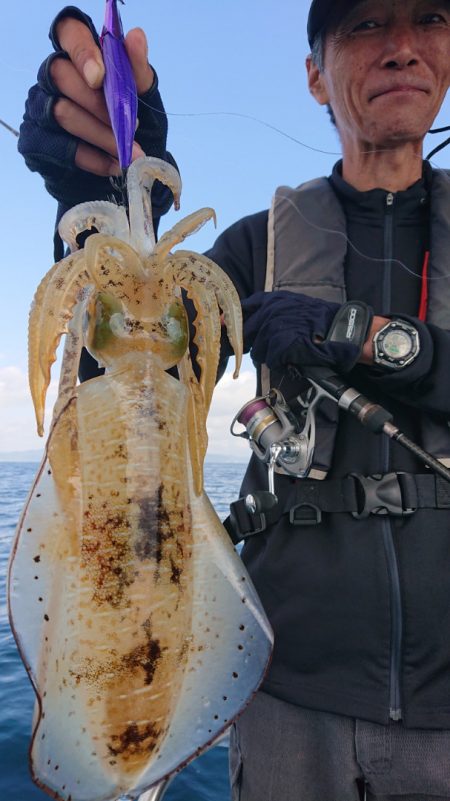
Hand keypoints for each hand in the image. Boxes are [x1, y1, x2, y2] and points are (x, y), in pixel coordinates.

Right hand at [49, 10, 152, 175]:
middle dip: (99, 105)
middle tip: (131, 126)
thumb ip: (137, 71)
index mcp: (81, 54)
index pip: (70, 32)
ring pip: (62, 113)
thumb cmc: (131, 124)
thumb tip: (136, 37)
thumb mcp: (144, 99)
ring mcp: (41, 106)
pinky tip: (113, 164)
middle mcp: (54, 75)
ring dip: (101, 135)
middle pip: (61, 75)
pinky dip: (93, 158)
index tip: (100, 77)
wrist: (125, 168)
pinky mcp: (36, 139)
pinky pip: (60, 147)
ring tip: (128, 152)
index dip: (82, 52)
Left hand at [242, 291, 372, 372]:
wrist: (341, 331)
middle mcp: (270, 311)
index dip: (234, 321)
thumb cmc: (320, 321)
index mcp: (272, 299)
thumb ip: (270, 311)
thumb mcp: (293, 305)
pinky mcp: (281, 344)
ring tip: (288, 351)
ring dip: (270, 355)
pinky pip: (271, 360)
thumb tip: (246, 325)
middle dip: (257, 344)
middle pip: (247, 334)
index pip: (243, 309)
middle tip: (273, 347)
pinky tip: (292, 357)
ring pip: (258, 351)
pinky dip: (280, 362)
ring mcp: (275, 328)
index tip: (227, 328)